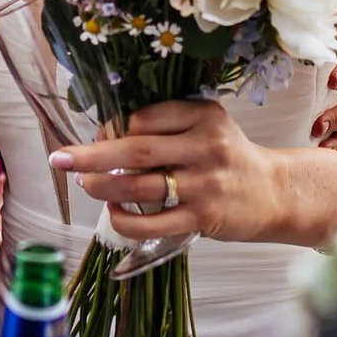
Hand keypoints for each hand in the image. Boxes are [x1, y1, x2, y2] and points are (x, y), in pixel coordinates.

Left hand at [52, 99, 289, 244]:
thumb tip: (108, 134)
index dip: (114, 128)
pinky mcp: (204, 217)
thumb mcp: (207, 125)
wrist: (276, 193)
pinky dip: (126, 220)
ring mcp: (205, 184)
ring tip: (84, 185)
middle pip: (137, 150)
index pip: (146, 117)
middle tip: (60, 158)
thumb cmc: (229, 157)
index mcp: (203, 115)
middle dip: (92, 155)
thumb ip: (167, 123)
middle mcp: (206, 146)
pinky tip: (114, 214)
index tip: (97, 135)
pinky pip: (154, 222)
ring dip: (104, 187)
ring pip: (142, 186)